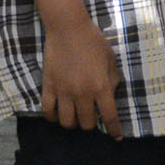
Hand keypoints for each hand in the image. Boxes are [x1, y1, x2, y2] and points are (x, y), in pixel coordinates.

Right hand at [38, 15, 122, 134]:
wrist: (68, 27)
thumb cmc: (93, 40)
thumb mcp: (111, 59)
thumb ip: (113, 80)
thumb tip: (110, 96)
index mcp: (101, 86)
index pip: (109, 116)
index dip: (114, 130)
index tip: (116, 137)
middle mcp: (83, 93)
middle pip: (86, 124)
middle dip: (90, 124)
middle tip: (90, 117)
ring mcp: (64, 91)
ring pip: (67, 122)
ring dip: (72, 123)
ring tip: (74, 116)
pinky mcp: (49, 87)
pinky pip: (48, 111)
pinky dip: (53, 117)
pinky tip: (57, 114)